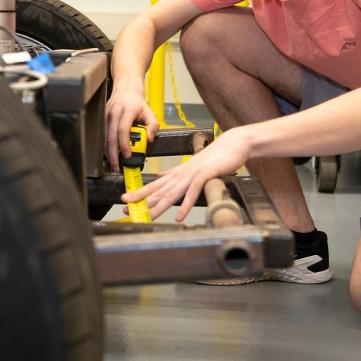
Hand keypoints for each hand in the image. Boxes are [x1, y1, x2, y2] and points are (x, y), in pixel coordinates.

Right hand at [104, 87, 159, 171]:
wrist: (125, 89)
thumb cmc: (137, 102)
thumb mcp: (150, 112)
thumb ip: (153, 126)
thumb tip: (150, 139)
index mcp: (127, 111)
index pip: (123, 130)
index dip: (124, 144)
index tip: (127, 155)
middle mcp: (114, 114)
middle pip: (111, 137)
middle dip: (113, 155)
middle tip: (117, 167)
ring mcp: (106, 116)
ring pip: (105, 138)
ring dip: (108, 153)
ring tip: (113, 165)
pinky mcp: (102, 120)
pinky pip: (103, 136)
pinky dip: (106, 147)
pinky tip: (110, 155)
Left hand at [122, 131, 250, 221]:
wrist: (234, 144)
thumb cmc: (215, 156)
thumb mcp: (192, 165)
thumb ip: (175, 173)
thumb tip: (160, 177)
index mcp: (177, 173)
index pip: (155, 185)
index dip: (140, 193)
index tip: (126, 200)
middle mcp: (181, 174)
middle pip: (158, 189)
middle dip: (142, 200)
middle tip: (127, 209)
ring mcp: (192, 174)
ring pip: (172, 193)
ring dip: (159, 206)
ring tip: (148, 216)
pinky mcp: (205, 175)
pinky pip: (193, 192)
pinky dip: (185, 205)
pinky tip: (178, 216)